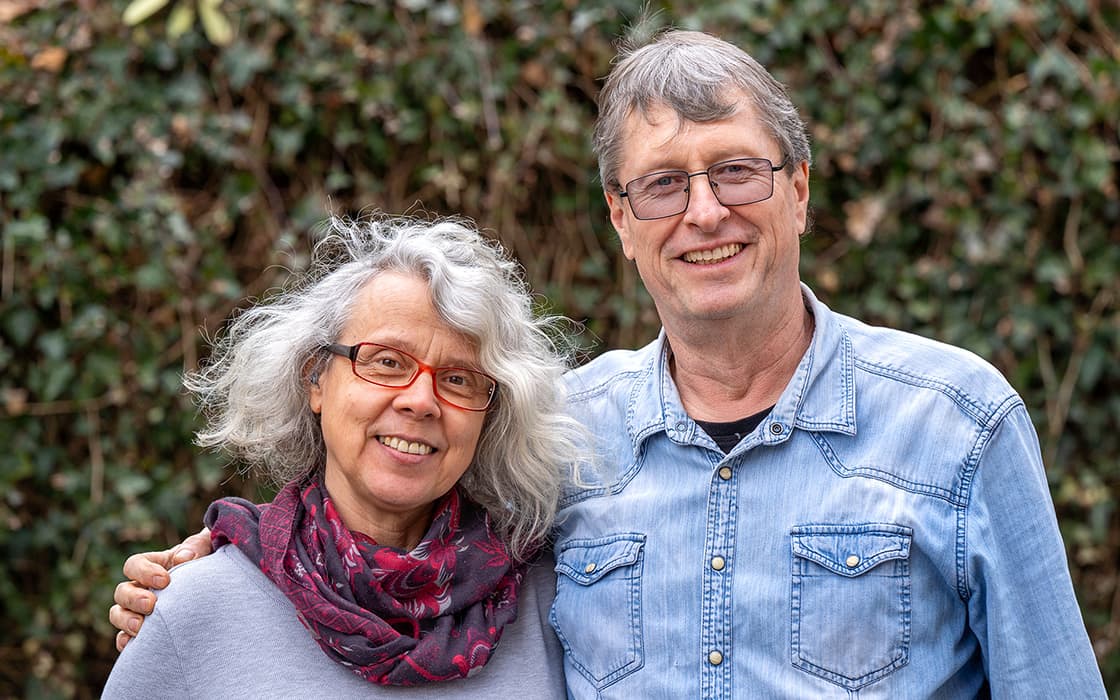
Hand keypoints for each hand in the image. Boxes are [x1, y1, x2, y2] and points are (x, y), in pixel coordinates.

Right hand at [108, 529, 212, 650]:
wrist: (219, 588)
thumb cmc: (210, 562)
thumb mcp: (206, 548)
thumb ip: (197, 547)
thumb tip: (184, 558)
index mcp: (153, 565)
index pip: (134, 565)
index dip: (143, 572)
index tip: (164, 580)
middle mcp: (141, 588)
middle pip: (122, 592)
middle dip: (134, 598)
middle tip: (151, 604)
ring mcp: (140, 611)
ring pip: (118, 614)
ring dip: (126, 620)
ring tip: (141, 627)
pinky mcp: (144, 632)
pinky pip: (125, 638)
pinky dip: (125, 642)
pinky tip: (134, 645)